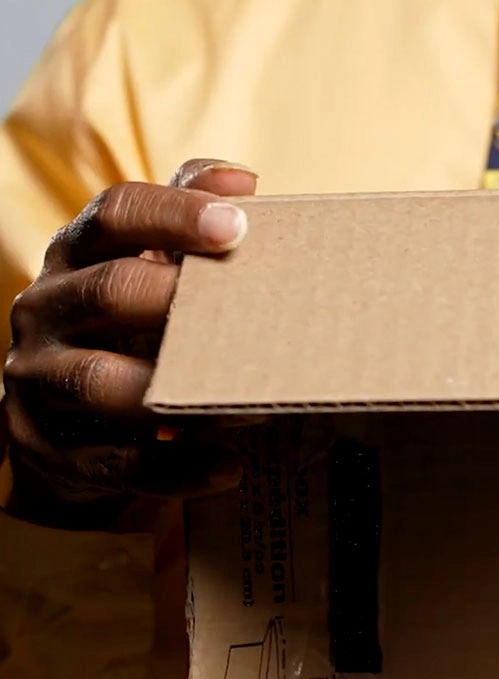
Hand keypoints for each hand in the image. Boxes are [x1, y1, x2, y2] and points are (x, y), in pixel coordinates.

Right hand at [3, 158, 256, 529]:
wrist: (59, 427)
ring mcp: (39, 382)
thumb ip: (182, 224)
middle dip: (174, 301)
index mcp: (74, 258)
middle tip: (247, 318)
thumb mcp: (141, 272)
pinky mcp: (50, 449)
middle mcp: (45, 311)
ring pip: (99, 382)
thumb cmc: (121, 334)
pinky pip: (115, 462)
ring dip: (175, 390)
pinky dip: (176, 468)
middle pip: (106, 292)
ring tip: (249, 404)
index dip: (174, 214)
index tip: (239, 224)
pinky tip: (228, 468)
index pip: (113, 214)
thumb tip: (243, 180)